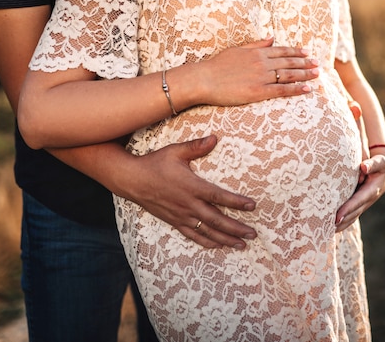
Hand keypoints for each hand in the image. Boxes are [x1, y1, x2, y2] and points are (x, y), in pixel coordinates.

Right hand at [116, 135, 256, 248]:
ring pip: (207, 231)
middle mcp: (188, 204)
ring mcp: (181, 216)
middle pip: (216, 220)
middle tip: (253, 233)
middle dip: (236, 228)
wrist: (131, 180)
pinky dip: (206, 242)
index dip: (236, 202)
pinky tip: (218, 246)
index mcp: (192, 187)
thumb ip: (196, 147)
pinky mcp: (174, 221)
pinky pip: (193, 235)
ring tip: (241, 244)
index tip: (252, 206)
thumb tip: (214, 138)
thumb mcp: (175, 151)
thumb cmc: (155, 163)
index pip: (219, 197)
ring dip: (225, 238)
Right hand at [194, 38, 319, 105]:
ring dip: (305, 74)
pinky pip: (282, 90)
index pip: (282, 51)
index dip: (296, 52)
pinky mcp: (259, 92)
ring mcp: (262, 77)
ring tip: (316, 75)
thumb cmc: (217, 66)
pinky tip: (307, 89)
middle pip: (289, 62)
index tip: (307, 52)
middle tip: (318, 64)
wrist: (204, 79)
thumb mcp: (237, 50)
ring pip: (289, 75)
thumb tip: (271, 38)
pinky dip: (296, 89)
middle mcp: (262, 63)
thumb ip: (256, 45)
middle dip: (305, 63)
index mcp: (257, 53)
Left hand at [335, 150, 384, 231]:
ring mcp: (363, 205)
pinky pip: (350, 217)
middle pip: (353, 213)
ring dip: (341, 226)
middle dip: (341, 222)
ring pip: (352, 218)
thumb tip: (363, 167)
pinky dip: (342, 224)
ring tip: (326, 232)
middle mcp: (367, 201)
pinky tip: (331, 229)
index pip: (357, 201)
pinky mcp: (359, 206)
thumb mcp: (380, 162)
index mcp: (372, 190)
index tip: (337, 217)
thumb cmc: (381, 165)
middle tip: (327, 228)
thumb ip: (372, 164)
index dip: (348, 209)